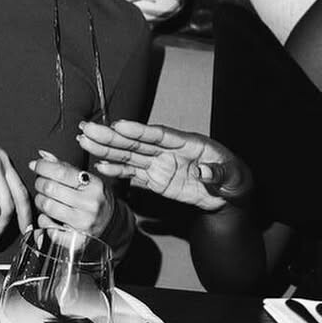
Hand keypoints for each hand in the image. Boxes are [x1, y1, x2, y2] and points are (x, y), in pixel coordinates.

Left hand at [29, 150, 114, 235]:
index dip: (43, 166)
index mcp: (94, 185)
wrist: (112, 224)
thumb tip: (42, 156)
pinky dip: (44, 220)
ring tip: (45, 199)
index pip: (61, 171)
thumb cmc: (94, 198)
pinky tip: (50, 217)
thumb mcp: (86, 179)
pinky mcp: (76, 240)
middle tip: (41, 183)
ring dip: (40, 201)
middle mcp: (90, 204)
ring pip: (46, 207)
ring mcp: (84, 223)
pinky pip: (48, 227)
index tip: (35, 165)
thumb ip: (64, 167)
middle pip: (50, 188)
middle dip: (40, 183)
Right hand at [77, 119, 248, 211]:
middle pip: (137, 143)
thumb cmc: (236, 180)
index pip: (160, 135)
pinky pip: (134, 176)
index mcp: (188, 143)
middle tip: (88, 129)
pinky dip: (118, 171)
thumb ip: (219, 174)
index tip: (119, 125)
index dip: (139, 131)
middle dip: (112, 136)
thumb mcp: (236, 177)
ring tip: (85, 141)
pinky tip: (101, 167)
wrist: (232, 197)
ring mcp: (161, 165)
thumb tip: (204, 173)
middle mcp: (169, 151)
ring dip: (107, 149)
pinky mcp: (157, 180)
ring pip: (130, 156)